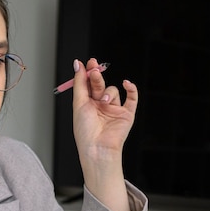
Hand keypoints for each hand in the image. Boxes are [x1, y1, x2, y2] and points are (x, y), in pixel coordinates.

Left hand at [71, 58, 138, 210]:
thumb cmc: (85, 131)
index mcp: (87, 104)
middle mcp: (101, 106)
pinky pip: (131, 98)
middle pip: (100, 84)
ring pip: (113, 90)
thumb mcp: (78, 103)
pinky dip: (131, 89)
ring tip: (103, 101)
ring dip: (107, 92)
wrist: (97, 148)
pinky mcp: (127, 114)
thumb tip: (78, 64)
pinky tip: (126, 83)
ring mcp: (114, 110)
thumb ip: (80, 83)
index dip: (88, 73)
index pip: (89, 84)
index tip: (88, 62)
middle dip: (97, 76)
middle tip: (94, 70)